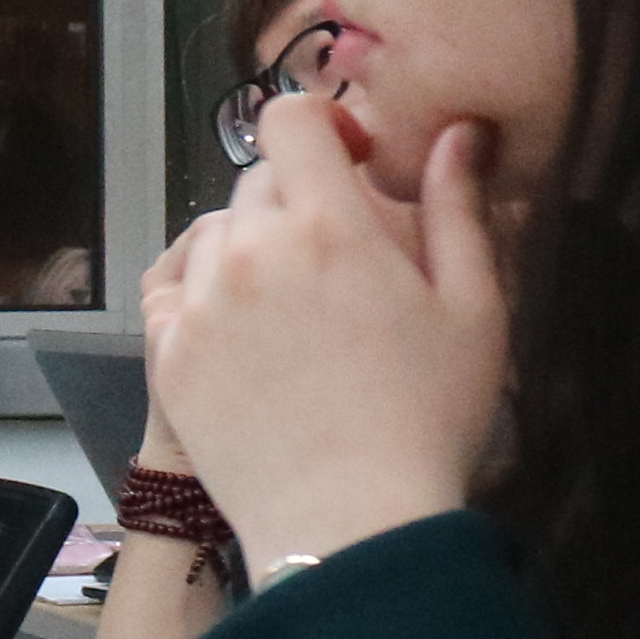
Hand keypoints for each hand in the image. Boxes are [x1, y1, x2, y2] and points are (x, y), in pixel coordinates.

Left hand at [148, 94, 500, 567]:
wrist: (350, 519)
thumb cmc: (429, 416)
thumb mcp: (473, 307)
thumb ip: (459, 210)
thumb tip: (459, 134)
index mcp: (330, 227)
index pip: (289, 120)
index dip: (321, 125)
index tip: (352, 160)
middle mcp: (251, 253)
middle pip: (256, 183)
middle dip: (297, 198)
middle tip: (338, 255)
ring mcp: (200, 305)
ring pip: (213, 236)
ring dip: (249, 247)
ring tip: (295, 302)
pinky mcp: (166, 355)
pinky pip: (172, 292)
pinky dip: (204, 295)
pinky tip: (245, 331)